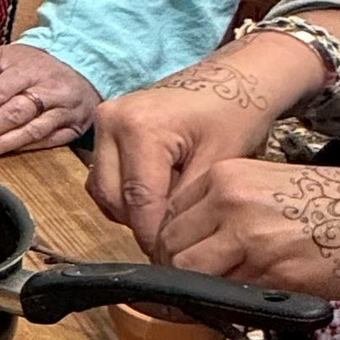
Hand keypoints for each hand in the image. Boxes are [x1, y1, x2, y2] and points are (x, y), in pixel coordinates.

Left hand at [0, 40, 97, 159]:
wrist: (83, 66)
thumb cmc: (34, 63)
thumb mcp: (0, 55)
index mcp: (27, 69)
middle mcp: (47, 89)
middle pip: (12, 112)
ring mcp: (63, 109)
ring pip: (30, 130)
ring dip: (1, 144)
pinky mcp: (72, 126)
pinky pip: (47, 141)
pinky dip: (25, 148)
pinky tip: (3, 155)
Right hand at [88, 37, 314, 249]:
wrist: (235, 77)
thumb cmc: (236, 112)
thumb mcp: (217, 164)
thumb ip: (185, 205)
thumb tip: (167, 245)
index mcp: (140, 129)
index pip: (139, 201)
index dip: (154, 237)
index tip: (172, 262)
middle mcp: (111, 121)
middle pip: (113, 198)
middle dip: (142, 224)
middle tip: (173, 242)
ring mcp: (104, 121)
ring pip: (103, 189)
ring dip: (131, 210)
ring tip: (167, 214)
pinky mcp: (105, 126)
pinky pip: (104, 175)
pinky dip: (125, 194)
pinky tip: (156, 194)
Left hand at [159, 153, 339, 297]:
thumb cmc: (334, 204)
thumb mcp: (269, 186)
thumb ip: (226, 208)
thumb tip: (190, 242)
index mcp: (226, 176)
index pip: (168, 214)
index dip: (170, 242)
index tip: (178, 258)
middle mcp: (231, 201)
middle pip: (170, 245)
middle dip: (176, 269)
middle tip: (192, 285)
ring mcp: (250, 236)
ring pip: (189, 272)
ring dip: (197, 289)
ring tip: (217, 294)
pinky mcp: (272, 271)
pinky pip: (229, 295)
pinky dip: (230, 304)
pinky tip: (248, 298)